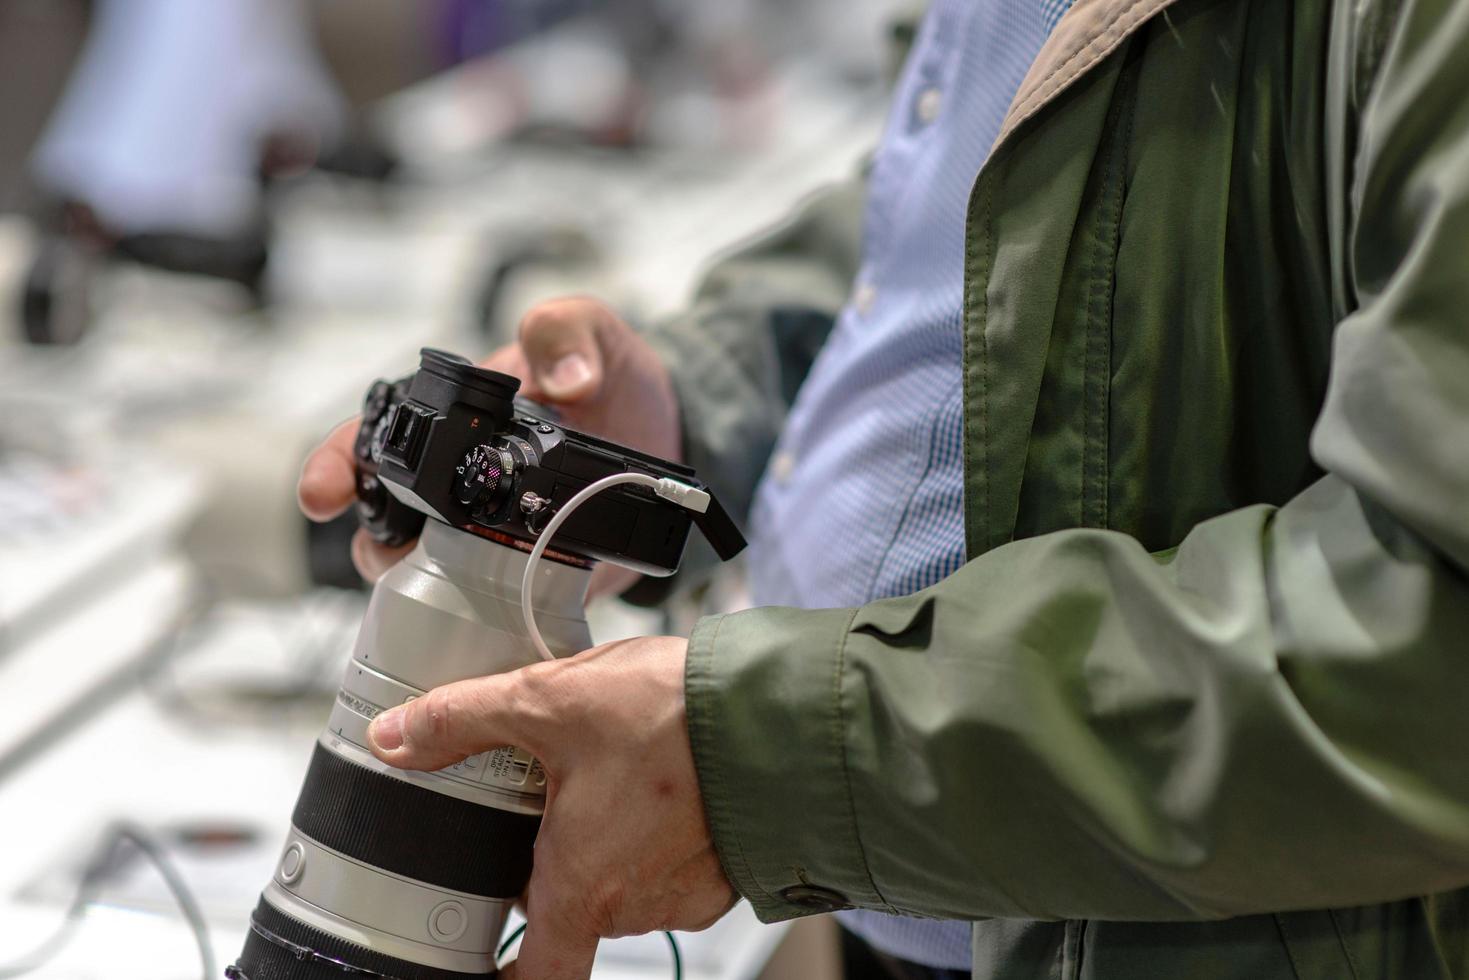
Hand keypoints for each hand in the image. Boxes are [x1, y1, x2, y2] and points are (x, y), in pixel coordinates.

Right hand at [297, 297, 681, 591]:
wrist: (669, 436)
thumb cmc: (615, 378)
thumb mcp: (595, 334)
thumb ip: (568, 331)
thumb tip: (566, 378)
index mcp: (455, 418)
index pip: (372, 435)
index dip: (336, 463)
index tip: (323, 494)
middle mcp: (455, 478)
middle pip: (383, 517)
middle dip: (372, 540)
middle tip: (393, 551)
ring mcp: (484, 530)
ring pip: (418, 567)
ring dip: (416, 581)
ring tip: (450, 581)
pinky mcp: (522, 572)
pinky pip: (479, 603)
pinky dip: (472, 615)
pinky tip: (491, 617)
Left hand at [365, 636, 735, 979]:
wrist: (781, 709)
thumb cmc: (678, 718)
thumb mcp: (549, 701)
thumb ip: (463, 719)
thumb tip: (398, 736)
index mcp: (582, 884)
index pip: (533, 978)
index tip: (481, 970)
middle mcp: (635, 905)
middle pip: (570, 903)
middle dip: (554, 852)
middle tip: (553, 788)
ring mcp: (685, 893)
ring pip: (622, 878)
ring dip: (610, 836)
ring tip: (618, 765)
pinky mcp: (723, 872)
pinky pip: (672, 865)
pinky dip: (659, 830)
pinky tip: (662, 776)